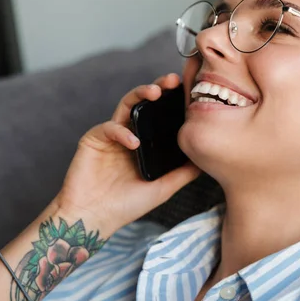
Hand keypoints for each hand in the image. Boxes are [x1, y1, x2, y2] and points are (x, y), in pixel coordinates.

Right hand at [53, 73, 199, 234]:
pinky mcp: (93, 139)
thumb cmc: (126, 205)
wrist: (94, 219)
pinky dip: (122, 132)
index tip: (189, 91)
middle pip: (144, 102)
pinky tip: (133, 142)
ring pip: (126, 105)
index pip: (160, 114)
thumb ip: (183, 173)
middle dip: (158, 87)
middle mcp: (129, 133)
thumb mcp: (163, 188)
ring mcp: (111, 134)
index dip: (173, 101)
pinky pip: (109, 127)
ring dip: (140, 94)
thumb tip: (206, 159)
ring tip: (155, 92)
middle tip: (173, 81)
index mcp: (145, 141)